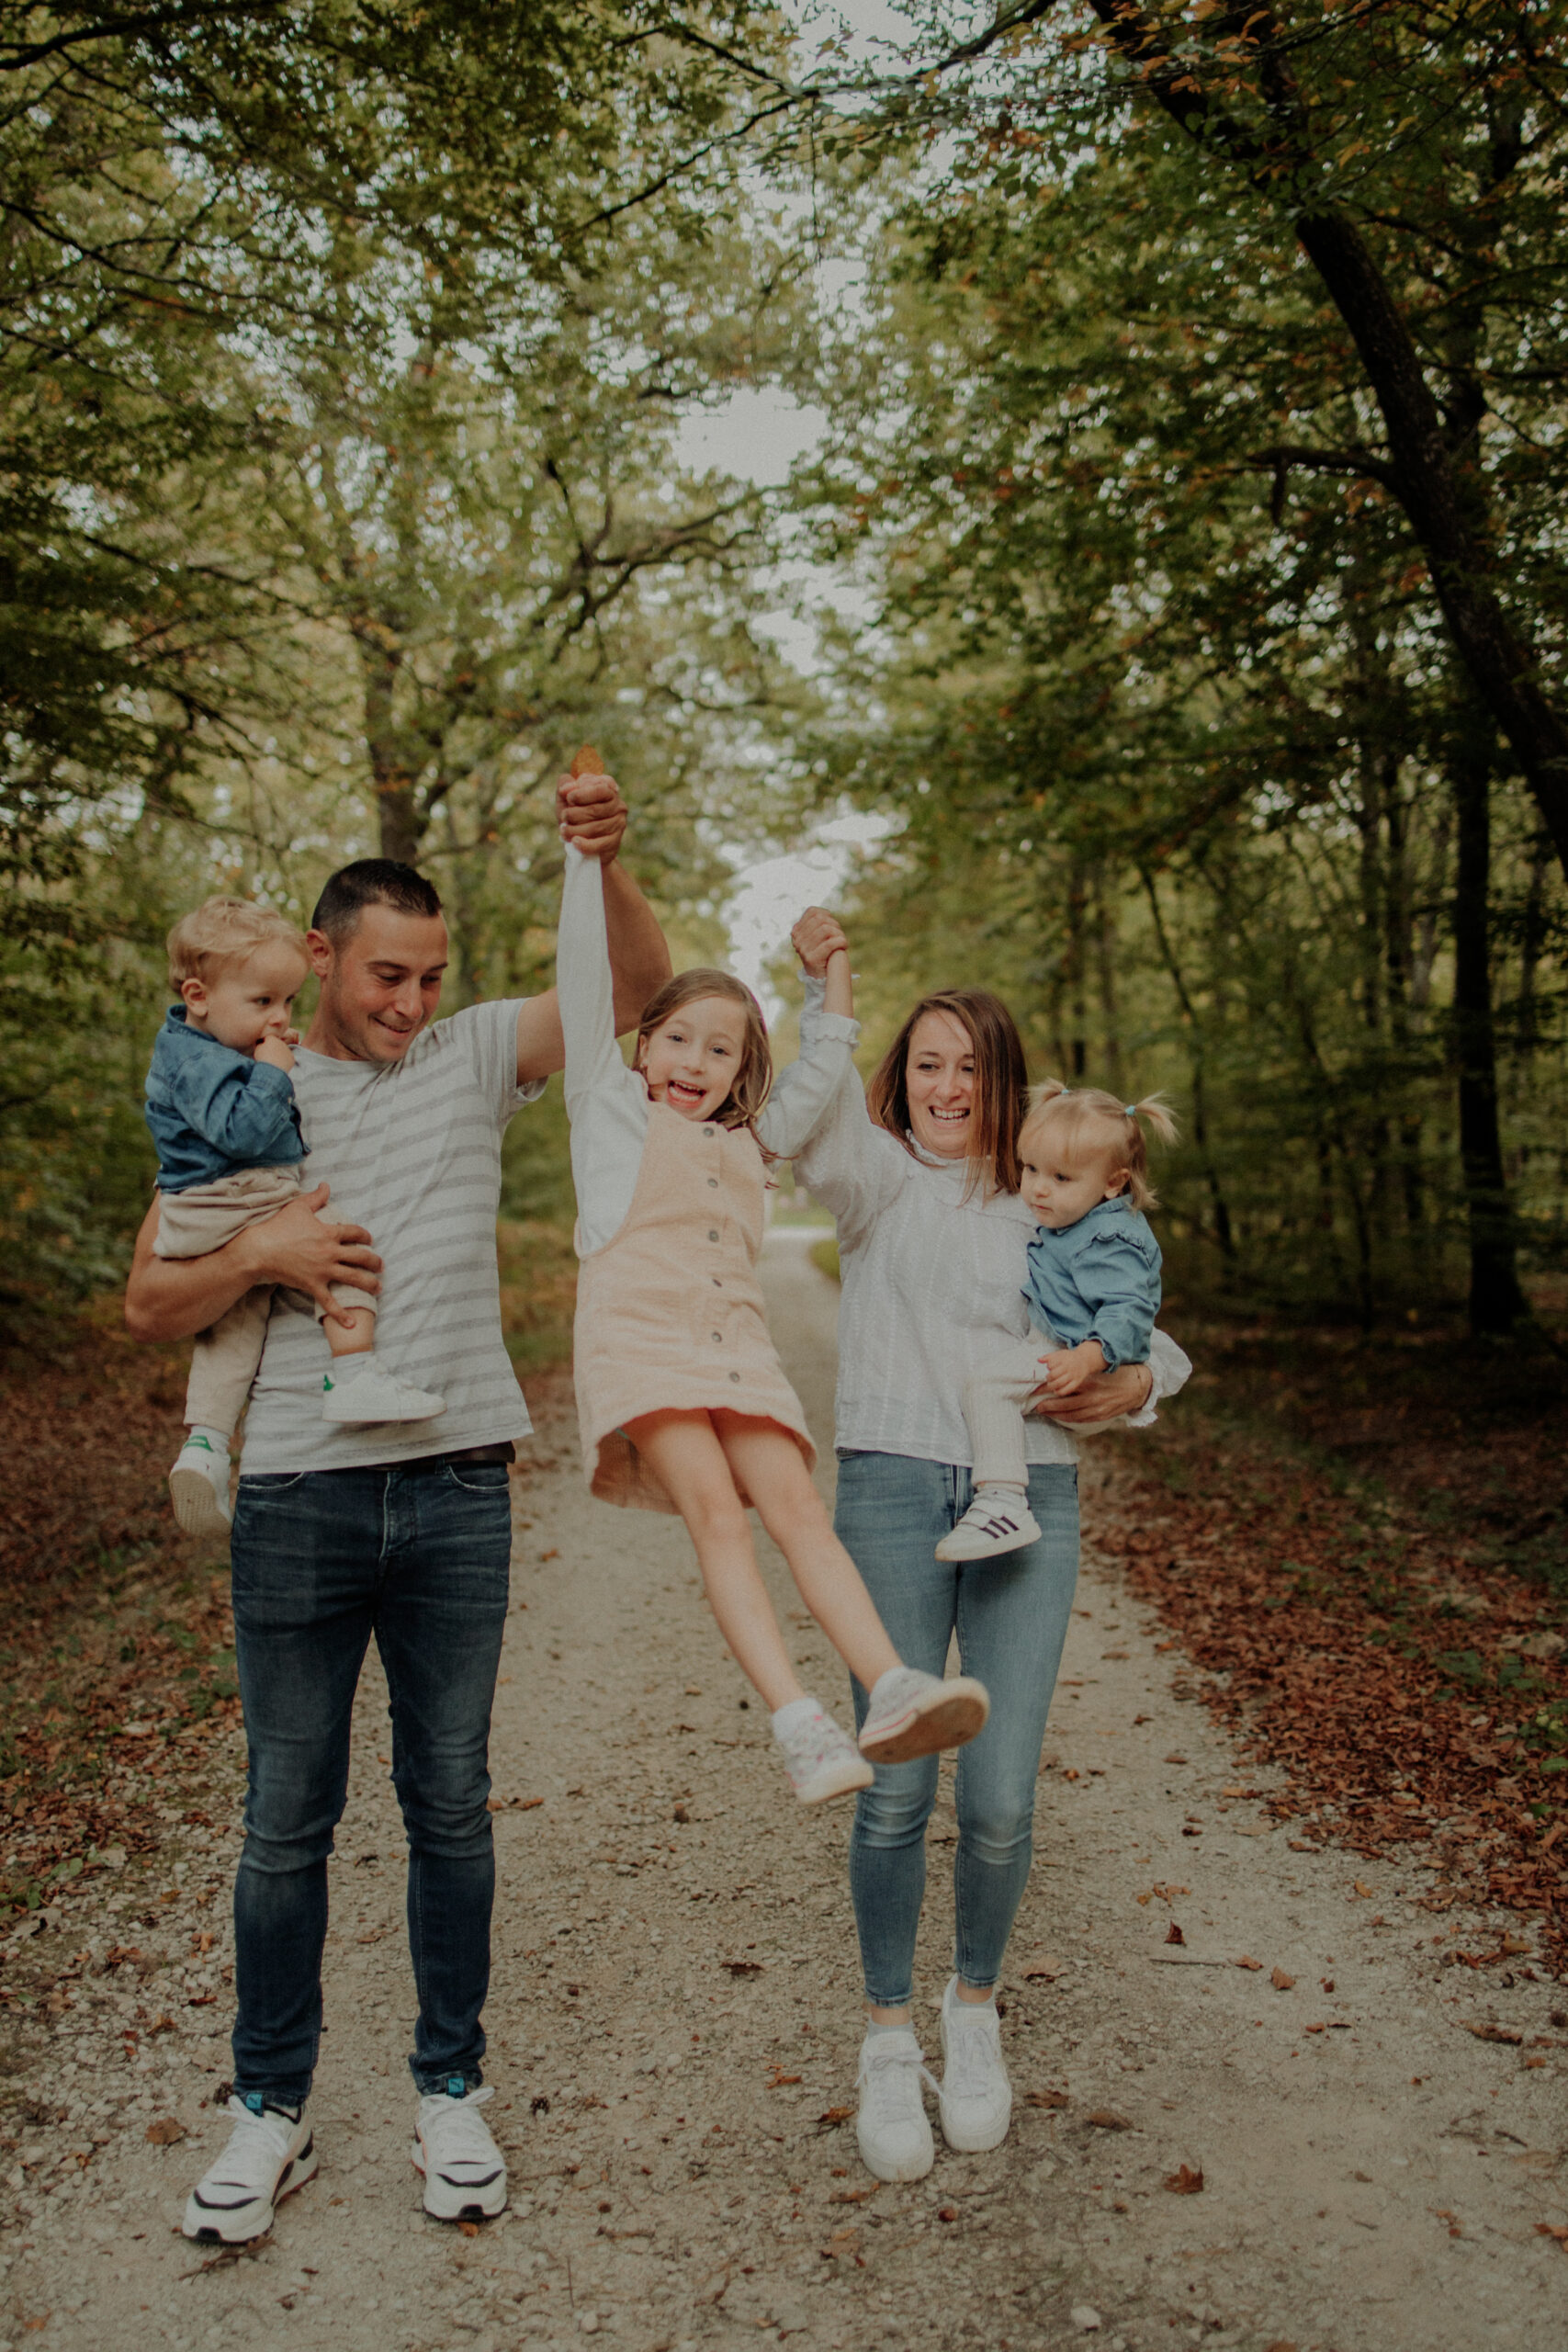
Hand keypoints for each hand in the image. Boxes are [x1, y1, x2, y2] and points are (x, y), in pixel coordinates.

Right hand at [242, 1182, 380, 1315]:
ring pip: (353, 1278)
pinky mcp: (313, 1285)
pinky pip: (330, 1302)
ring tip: (378, 1287)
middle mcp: (330, 1252)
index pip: (355, 1233)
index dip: (365, 1236)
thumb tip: (326, 1185)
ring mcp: (323, 1270)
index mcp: (329, 1232)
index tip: (369, 1239)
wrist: (259, 1249)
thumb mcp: (298, 1207)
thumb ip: (316, 1197)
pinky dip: (342, 1314)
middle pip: (361, 1257)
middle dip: (374, 1261)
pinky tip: (352, 1323)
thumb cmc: (278, 1227)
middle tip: (380, 1265)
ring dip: (369, 1283)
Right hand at [255, 1037, 295, 1072]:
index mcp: (272, 1039)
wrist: (272, 1070)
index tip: (263, 1048)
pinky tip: (279, 1066)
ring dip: (279, 1055)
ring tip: (274, 1062)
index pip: (269, 1038)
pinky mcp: (292, 1058)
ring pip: (283, 1051)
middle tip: (269, 1056)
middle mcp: (282, 1043)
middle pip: (277, 1044)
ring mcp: (288, 1050)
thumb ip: (260, 1045)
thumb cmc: (263, 1059)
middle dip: (274, 1048)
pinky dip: (284, 1061)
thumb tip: (263, 1044)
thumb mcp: (257, 1050)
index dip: (265, 1043)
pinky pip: (287, 1058)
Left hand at [556, 770, 627, 863]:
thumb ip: (565, 786)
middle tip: (564, 817)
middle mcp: (618, 805)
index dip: (582, 794)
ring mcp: (618, 824)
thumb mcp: (567, 797)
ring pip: (595, 828)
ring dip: (574, 830)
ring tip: (564, 831)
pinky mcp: (615, 842)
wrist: (582, 839)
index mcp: (608, 789)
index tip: (569, 798)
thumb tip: (565, 789)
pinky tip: (575, 842)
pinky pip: (600, 844)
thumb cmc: (574, 814)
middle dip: (574, 814)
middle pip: (595, 810)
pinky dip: (585, 844)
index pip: (600, 789)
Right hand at [791, 907, 848, 978]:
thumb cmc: (825, 954)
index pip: (812, 912)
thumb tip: (825, 913)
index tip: (832, 925)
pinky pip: (830, 943)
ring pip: (825, 929)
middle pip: (820, 919)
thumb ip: (818, 923)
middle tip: (839, 935)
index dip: (826, 915)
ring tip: (841, 941)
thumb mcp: (818, 936)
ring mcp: (803, 950)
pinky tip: (844, 946)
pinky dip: (841, 942)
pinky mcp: (811, 959)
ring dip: (839, 934)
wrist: (823, 978)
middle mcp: (797, 940)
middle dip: (834, 925)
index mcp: (797, 931)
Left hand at [1027, 1359, 1152, 1424]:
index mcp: (1091, 1382)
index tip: (1037, 1388)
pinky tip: (1059, 1416)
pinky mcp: (1101, 1416)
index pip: (1065, 1386)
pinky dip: (1068, 1418)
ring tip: (1043, 1411)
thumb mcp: (1098, 1370)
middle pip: (1065, 1404)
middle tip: (1036, 1404)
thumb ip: (1080, 1373)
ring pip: (1071, 1414)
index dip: (1049, 1388)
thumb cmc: (1116, 1374)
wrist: (1138, 1387)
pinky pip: (1080, 1419)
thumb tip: (1057, 1370)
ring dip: (1055, 1414)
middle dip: (1048, 1405)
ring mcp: (1097, 1409)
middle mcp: (1093, 1397)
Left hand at [1038, 1338, 1106, 1397]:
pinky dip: (1059, 1392)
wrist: (1085, 1360)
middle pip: (1053, 1375)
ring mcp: (1073, 1376)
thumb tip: (1039, 1360)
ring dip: (1051, 1385)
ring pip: (1059, 1383)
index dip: (1048, 1366)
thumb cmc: (1069, 1357)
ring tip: (1050, 1384)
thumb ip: (1048, 1357)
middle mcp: (1069, 1367)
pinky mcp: (1076, 1383)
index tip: (1049, 1367)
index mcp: (1064, 1359)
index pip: (1051, 1364)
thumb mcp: (1060, 1353)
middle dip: (1048, 1377)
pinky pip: (1066, 1390)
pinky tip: (1056, 1390)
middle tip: (1047, 1378)